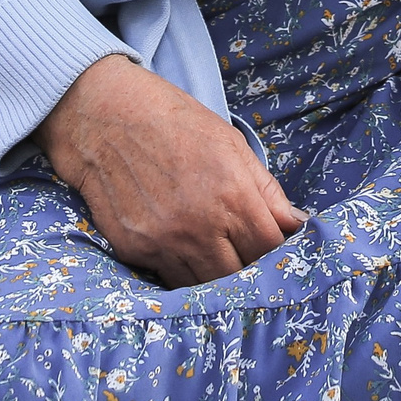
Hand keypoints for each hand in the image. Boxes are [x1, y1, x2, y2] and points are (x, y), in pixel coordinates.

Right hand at [34, 54, 304, 287]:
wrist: (103, 116)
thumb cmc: (172, 121)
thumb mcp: (230, 142)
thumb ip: (267, 190)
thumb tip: (297, 225)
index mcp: (232, 194)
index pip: (271, 248)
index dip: (279, 253)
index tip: (278, 250)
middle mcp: (200, 225)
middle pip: (241, 276)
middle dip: (250, 270)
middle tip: (248, 258)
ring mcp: (165, 241)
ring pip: (205, 284)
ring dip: (217, 277)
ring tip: (217, 257)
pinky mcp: (135, 250)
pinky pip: (170, 276)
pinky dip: (182, 270)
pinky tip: (183, 250)